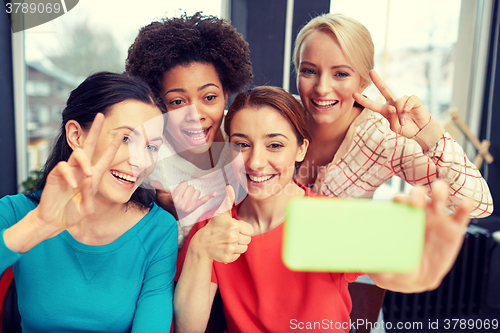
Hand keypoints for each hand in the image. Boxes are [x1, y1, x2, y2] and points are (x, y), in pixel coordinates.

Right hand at [34, 113, 122, 231]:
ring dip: (85, 162)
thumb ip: (90, 194)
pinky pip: (63, 167)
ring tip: (89, 174)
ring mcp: (69, 170)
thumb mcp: (87, 207)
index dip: (113, 147)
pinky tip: (73, 185)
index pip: (105, 158)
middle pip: (89, 145)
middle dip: (95, 130)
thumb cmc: (72, 212)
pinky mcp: (56, 174)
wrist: (55, 220)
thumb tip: (88, 177)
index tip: (121, 134)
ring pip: (77, 154)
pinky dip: (70, 175)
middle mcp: (82, 169)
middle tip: (100, 116)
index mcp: (93, 176)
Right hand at [150, 180, 215, 219]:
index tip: (177, 191)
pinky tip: (215, 193)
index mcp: (175, 199)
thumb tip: (153, 181)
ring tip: (186, 198)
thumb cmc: (163, 203)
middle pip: (191, 187)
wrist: (168, 216)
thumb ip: (158, 186)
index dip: (181, 186)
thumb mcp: (159, 195)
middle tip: (181, 196)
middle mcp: (184, 204)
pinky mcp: (194, 208)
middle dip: (186, 189)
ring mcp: (190, 207)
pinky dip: (209, 196)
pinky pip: (203, 200)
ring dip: (192, 193)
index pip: (184, 184)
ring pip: (197, 192)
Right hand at [191, 185, 253, 263]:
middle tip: (231, 235)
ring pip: (244, 248)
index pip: (251, 230)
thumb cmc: (214, 226)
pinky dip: (233, 253)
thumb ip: (228, 200)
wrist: (202, 243)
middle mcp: (232, 237)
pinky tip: (226, 248)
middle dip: (242, 237)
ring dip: (238, 245)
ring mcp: (230, 248)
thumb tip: (229, 186)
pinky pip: (238, 256)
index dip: (244, 229)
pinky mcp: (228, 258)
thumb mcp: (221, 213)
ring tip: (229, 241)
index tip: (236, 228)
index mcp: (233, 225)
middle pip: (248, 240)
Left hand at [353, 70, 431, 137]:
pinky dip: (407, 106)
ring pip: (398, 102)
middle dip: (377, 80)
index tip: (353, 94)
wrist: (421, 130)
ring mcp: (403, 100)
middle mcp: (393, 103)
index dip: (363, 100)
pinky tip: (408, 111)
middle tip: (371, 71)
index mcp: (386, 110)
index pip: (372, 105)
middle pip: (384, 89)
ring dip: (400, 113)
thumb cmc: (406, 129)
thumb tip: (392, 106)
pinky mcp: (413, 99)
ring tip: (403, 122)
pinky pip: (409, 99)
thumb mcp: (396, 128)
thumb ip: (392, 119)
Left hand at [375, 180, 472, 291]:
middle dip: (418, 193)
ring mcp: (437, 219)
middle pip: (419, 193)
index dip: (401, 199)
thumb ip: (385, 268)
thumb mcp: (389, 268)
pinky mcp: (454, 229)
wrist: (417, 277)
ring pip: (440, 196)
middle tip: (416, 202)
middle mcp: (418, 213)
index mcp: (400, 218)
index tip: (400, 203)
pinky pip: (462, 213)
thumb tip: (381, 274)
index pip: (400, 201)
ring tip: (438, 202)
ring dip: (440, 193)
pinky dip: (465, 205)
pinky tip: (465, 203)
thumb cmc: (396, 266)